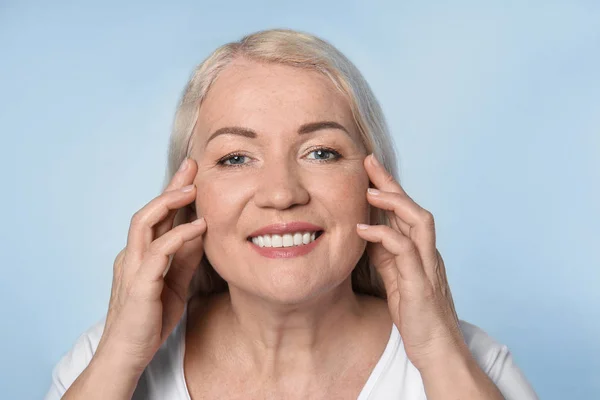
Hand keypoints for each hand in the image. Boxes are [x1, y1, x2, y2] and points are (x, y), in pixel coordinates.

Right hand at [95, 158, 205, 374]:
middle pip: (149, 211)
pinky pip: (158, 252)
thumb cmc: (150, 320)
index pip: (157, 217)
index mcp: (141, 254)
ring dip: (169, 203)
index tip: (193, 173)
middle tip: (192, 166)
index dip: (173, 193)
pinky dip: (178, 236)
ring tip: (193, 188)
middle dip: (170, 187)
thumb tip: (201, 232)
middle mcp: (133, 255)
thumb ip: (184, 258)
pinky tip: (199, 227)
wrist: (128, 356)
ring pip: (144, 223)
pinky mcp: (138, 285)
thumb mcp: (175, 283)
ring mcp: (133, 268)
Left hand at [356, 154, 463, 370]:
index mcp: (421, 251)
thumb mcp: (396, 279)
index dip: (389, 187)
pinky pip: (404, 251)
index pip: (406, 211)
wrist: (436, 351)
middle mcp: (428, 253)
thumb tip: (367, 232)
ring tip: (368, 189)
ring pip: (418, 221)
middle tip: (368, 160)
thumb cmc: (416, 317)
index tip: (369, 168)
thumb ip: (386, 255)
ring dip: (393, 202)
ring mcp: (427, 267)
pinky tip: (362, 228)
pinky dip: (384, 235)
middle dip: (391, 181)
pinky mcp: (420, 284)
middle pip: (413, 207)